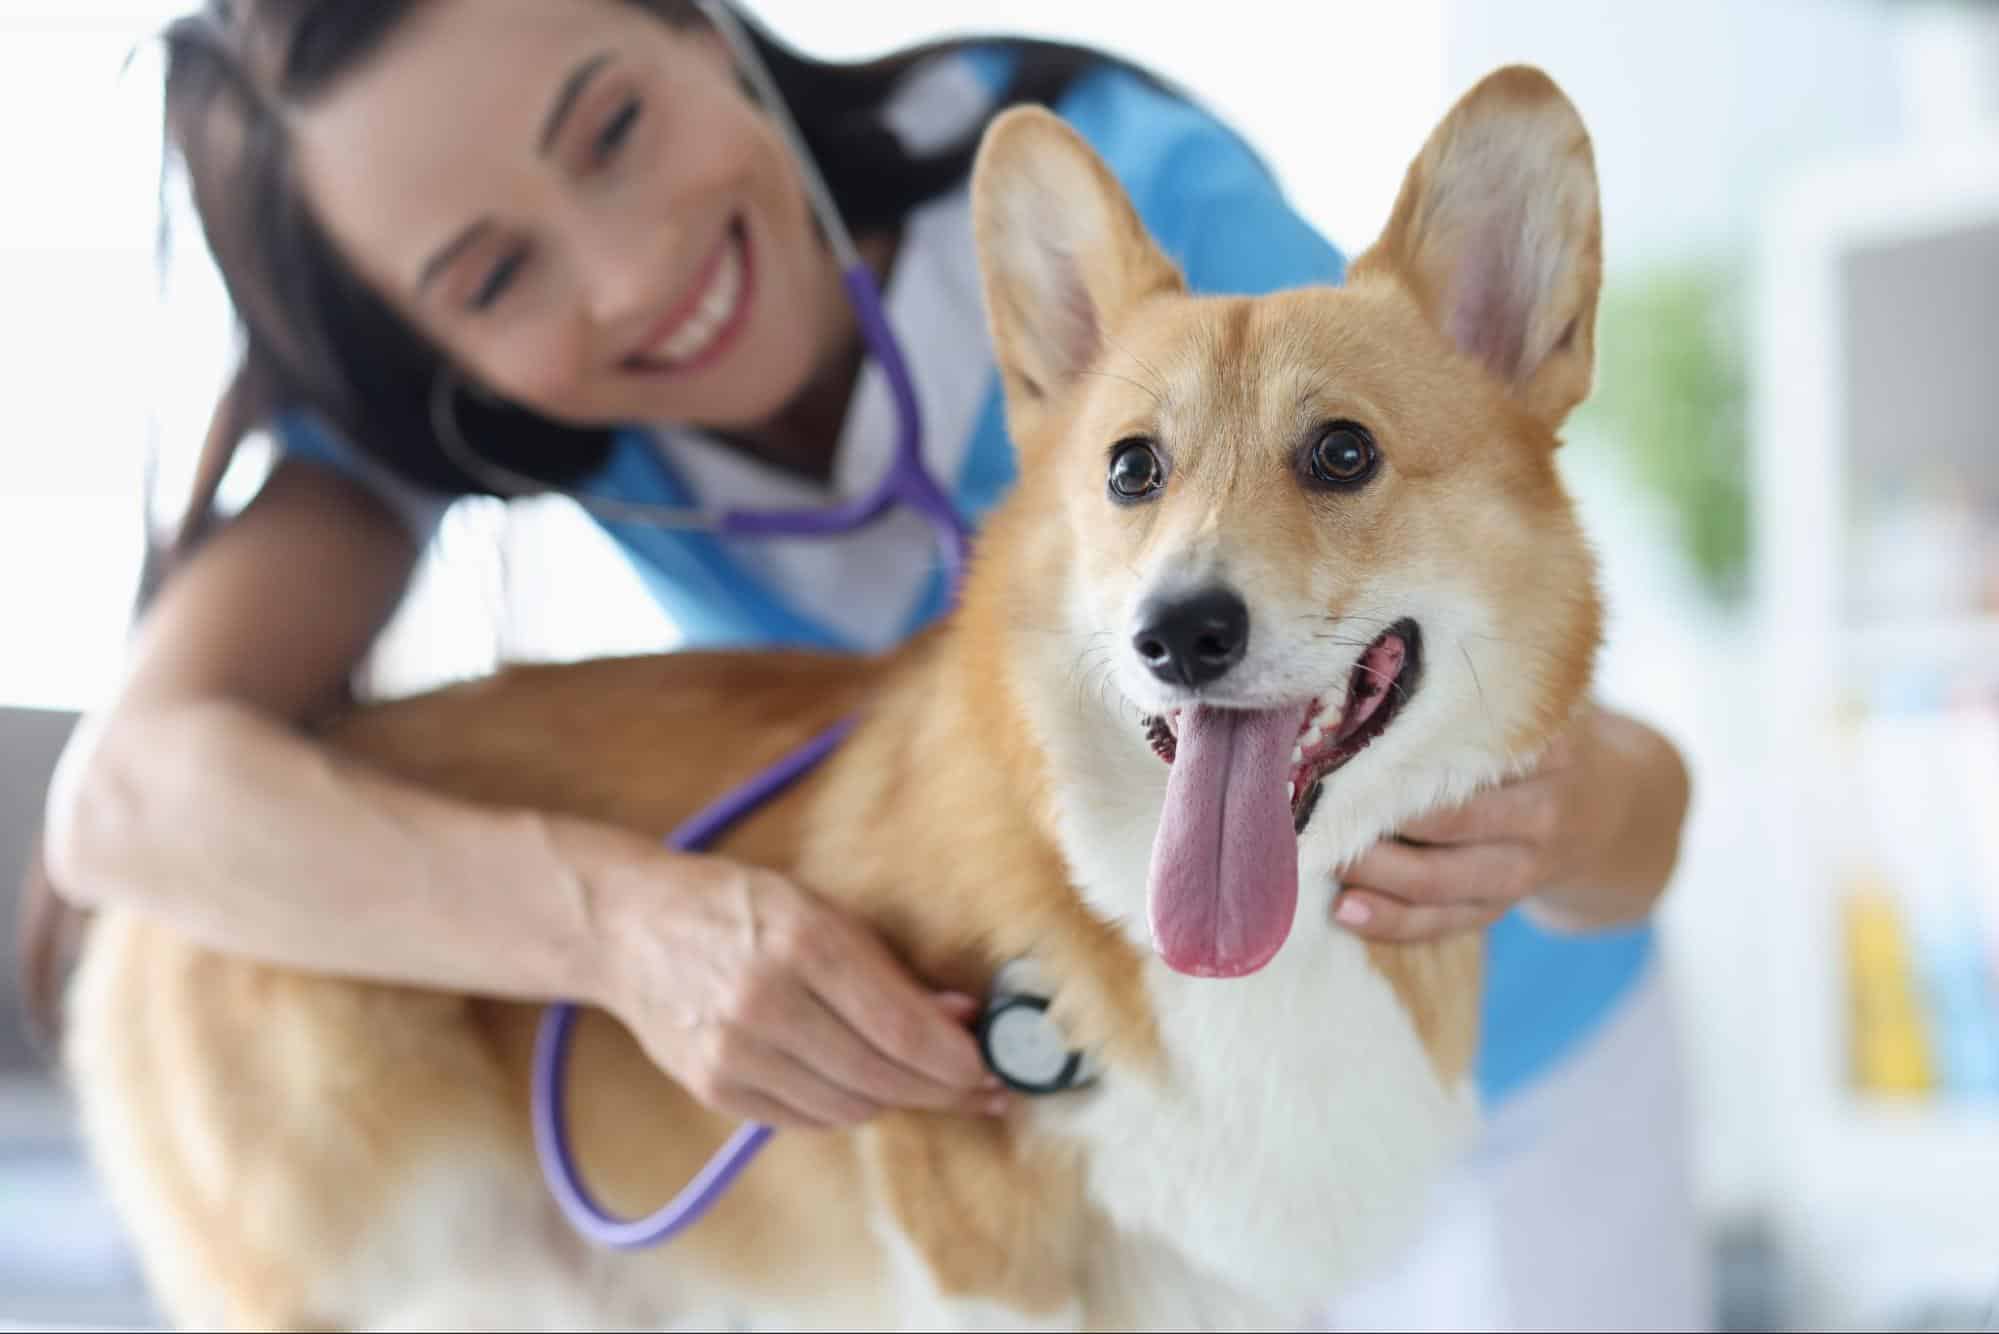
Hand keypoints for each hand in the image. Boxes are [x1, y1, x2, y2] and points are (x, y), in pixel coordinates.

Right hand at [596, 853, 1006, 1129]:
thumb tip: (963, 1018)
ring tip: (929, 1086)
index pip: (901, 1027)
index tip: (994, 1069)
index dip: (957, 1060)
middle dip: (944, 1089)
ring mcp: (735, 1053)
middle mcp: (766, 1001)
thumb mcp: (819, 909)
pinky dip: (846, 1107)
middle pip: (881, 1075)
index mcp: (801, 942)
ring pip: (848, 1106)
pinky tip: (868, 1088)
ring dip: (899, 1100)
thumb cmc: (738, 905)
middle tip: (983, 1091)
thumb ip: (890, 967)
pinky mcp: (714, 1088)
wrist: (630, 927)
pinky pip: (806, 1118)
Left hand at [1330, 703, 1689, 942]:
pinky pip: (1449, 921)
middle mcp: (1543, 808)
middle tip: (1308, 805)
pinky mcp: (1506, 903)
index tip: (1336, 745)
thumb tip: (1359, 674)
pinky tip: (1347, 913)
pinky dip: (1396, 922)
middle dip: (1374, 817)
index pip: (1473, 753)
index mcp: (1548, 747)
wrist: (1615, 807)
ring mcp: (1528, 864)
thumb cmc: (1537, 739)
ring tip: (1320, 858)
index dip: (1401, 751)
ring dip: (1376, 875)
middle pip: (1450, 821)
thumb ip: (1472, 690)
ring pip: (1444, 879)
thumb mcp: (1530, 704)